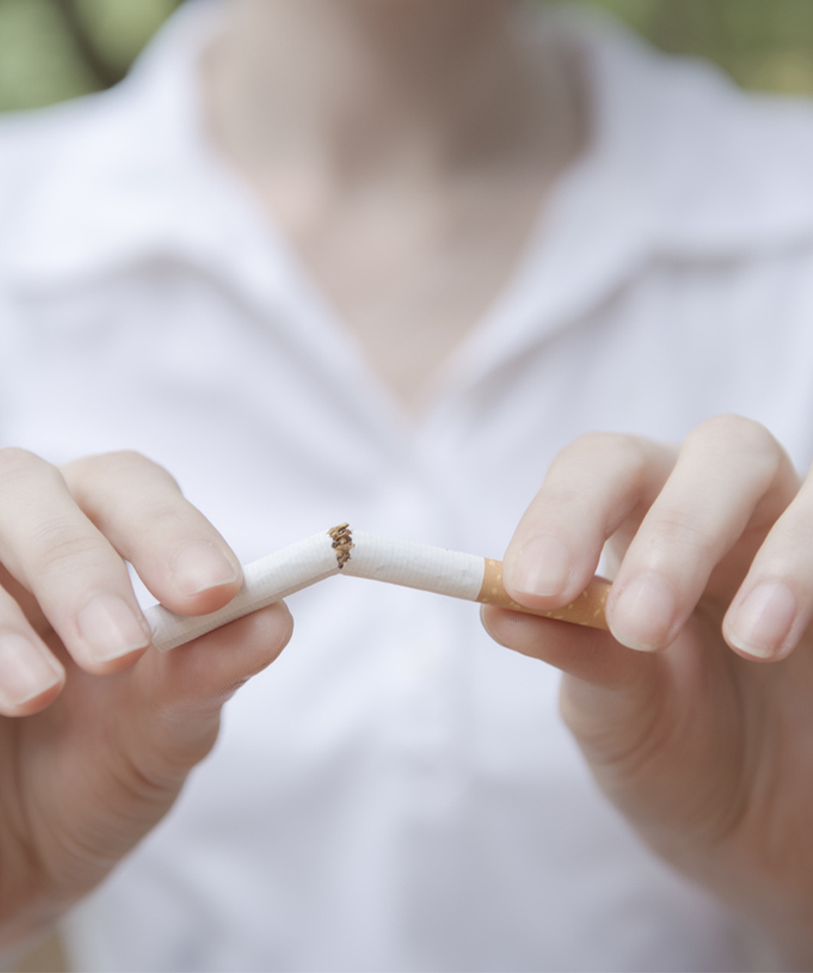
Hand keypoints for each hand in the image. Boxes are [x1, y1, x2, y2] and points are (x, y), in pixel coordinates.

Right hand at [0, 449, 291, 955]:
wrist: (9, 877)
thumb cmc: (94, 775)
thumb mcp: (163, 733)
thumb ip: (207, 674)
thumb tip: (273, 620)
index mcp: (78, 540)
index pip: (116, 484)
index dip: (163, 525)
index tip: (214, 592)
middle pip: (8, 484)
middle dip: (67, 559)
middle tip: (118, 650)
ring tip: (36, 694)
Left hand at [483, 416, 812, 961]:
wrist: (760, 824)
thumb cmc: (671, 746)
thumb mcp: (612, 709)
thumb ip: (570, 651)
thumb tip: (495, 607)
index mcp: (638, 522)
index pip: (600, 469)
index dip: (565, 513)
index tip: (534, 586)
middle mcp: (721, 510)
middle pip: (710, 452)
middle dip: (675, 531)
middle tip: (640, 625)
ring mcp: (794, 538)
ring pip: (796, 488)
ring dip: (774, 560)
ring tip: (749, 644)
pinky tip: (780, 637)